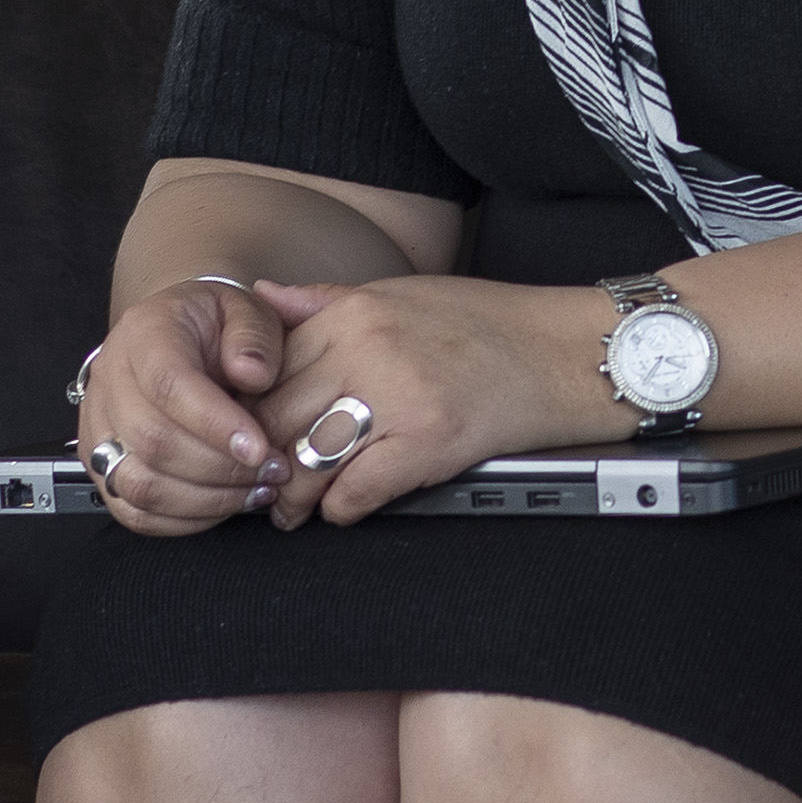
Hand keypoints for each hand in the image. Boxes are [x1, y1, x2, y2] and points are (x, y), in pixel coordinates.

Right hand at [77, 278, 296, 537]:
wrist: (182, 336)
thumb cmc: (218, 327)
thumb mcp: (246, 310)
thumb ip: (254, 336)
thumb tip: (253, 375)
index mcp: (144, 334)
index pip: (168, 385)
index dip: (215, 423)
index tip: (261, 448)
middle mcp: (109, 380)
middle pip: (152, 442)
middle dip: (221, 468)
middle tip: (273, 471)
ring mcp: (98, 427)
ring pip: (139, 484)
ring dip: (206, 499)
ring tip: (256, 491)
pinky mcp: (100, 466)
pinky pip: (133, 511)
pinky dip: (184, 519)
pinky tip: (225, 503)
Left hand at [251, 276, 608, 527]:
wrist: (561, 352)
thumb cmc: (485, 323)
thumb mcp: (398, 292)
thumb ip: (324, 300)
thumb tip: (261, 294)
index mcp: (353, 314)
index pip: (267, 370)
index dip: (245, 411)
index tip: (240, 433)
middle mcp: (367, 351)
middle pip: (277, 418)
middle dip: (258, 459)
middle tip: (254, 482)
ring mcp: (399, 398)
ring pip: (308, 460)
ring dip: (292, 495)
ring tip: (288, 507)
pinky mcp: (430, 443)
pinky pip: (357, 491)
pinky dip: (342, 509)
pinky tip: (343, 508)